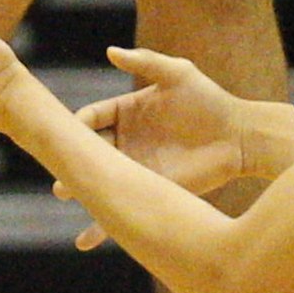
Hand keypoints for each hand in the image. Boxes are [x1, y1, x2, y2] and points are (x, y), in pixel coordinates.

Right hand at [67, 45, 255, 228]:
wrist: (240, 136)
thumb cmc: (209, 99)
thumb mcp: (177, 73)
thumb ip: (144, 62)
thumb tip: (110, 51)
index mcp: (126, 111)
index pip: (91, 118)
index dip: (75, 124)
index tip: (59, 132)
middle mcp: (127, 140)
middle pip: (90, 150)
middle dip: (70, 158)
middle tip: (53, 164)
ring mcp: (139, 167)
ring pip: (103, 179)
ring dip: (82, 187)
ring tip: (62, 192)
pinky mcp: (155, 189)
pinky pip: (126, 205)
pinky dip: (104, 224)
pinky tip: (86, 240)